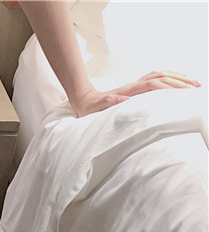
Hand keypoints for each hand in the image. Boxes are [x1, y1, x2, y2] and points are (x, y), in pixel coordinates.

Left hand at [70, 70, 201, 117]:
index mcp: (128, 91)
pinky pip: (155, 78)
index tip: (184, 90)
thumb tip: (124, 99)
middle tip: (196, 86)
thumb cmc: (90, 108)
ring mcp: (134, 85)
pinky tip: (175, 81)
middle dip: (179, 81)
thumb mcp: (97, 109)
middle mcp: (133, 85)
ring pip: (160, 75)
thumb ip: (109, 103)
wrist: (83, 100)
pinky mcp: (134, 87)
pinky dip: (168, 77)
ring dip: (176, 77)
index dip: (169, 86)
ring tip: (191, 82)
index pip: (154, 85)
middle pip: (161, 77)